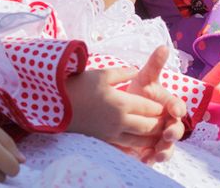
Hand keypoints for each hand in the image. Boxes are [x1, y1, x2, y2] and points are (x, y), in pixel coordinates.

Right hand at [64, 49, 182, 159]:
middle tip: (164, 121)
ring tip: (155, 133)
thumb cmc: (78, 85)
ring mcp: (112, 133)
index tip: (164, 106)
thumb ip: (122, 72)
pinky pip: (126, 148)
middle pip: (149, 127)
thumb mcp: (101, 74)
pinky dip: (136, 147)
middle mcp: (120, 121)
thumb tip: (136, 71)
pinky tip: (138, 143)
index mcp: (121, 103)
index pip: (150, 108)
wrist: (55, 103)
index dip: (160, 108)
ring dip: (151, 138)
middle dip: (159, 124)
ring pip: (140, 141)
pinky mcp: (104, 141)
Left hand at [121, 48, 186, 162]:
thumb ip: (155, 64)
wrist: (125, 107)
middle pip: (177, 129)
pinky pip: (157, 155)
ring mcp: (163, 136)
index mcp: (171, 105)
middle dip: (174, 132)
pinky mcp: (153, 147)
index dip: (177, 109)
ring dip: (166, 149)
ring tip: (158, 152)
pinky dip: (153, 158)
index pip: (179, 107)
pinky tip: (146, 159)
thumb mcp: (145, 78)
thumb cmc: (139, 92)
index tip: (174, 110)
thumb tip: (163, 46)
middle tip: (166, 133)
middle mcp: (170, 122)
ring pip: (169, 145)